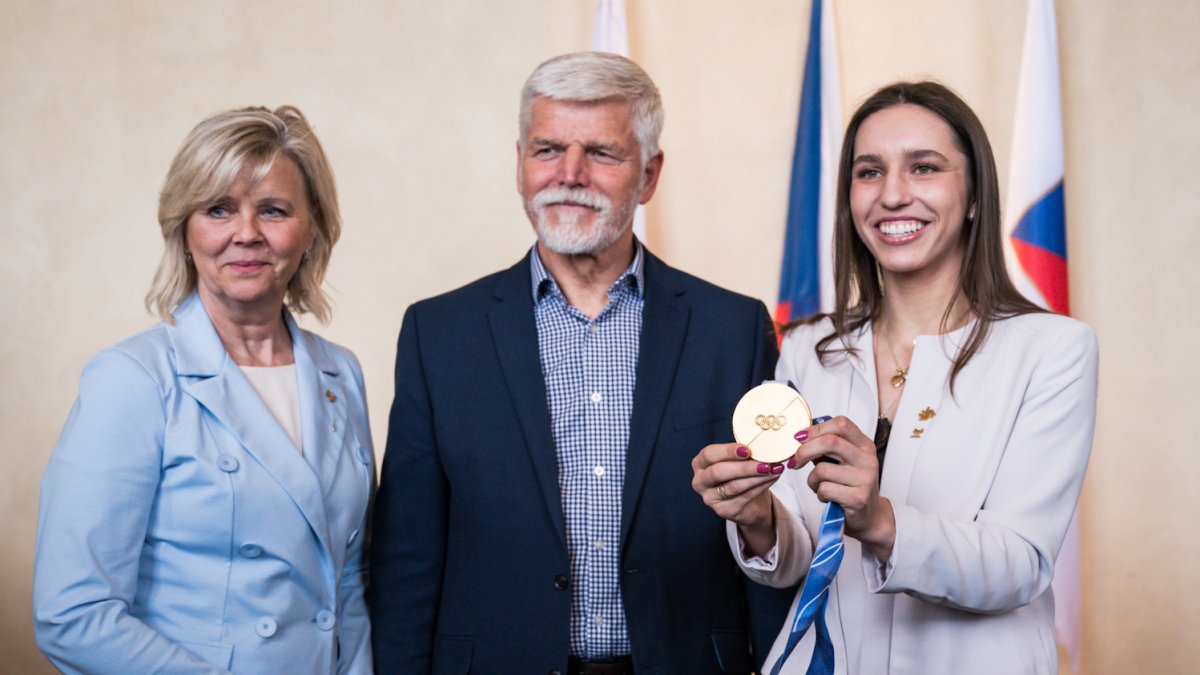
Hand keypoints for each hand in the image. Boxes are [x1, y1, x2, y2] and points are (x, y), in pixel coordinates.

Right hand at [691, 442, 788, 554]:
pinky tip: (772, 478)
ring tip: (774, 469)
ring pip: (734, 486)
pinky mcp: (723, 510)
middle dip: (744, 467)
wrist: (749, 503)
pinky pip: (744, 497)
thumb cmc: (740, 476)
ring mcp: (710, 498)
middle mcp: (700, 481)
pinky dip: (761, 486)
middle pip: (718, 472)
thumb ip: (743, 454)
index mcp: (700, 464)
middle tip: (765, 463)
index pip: (709, 454)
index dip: (727, 451)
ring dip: (757, 477)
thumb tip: (762, 445)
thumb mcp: (737, 461)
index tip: (747, 449)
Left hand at [793, 416, 895, 559]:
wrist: (869, 516)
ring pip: (822, 469)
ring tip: (818, 485)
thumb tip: (800, 435)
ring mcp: (865, 479)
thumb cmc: (850, 485)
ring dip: (812, 479)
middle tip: (795, 461)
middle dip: (804, 451)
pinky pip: (825, 489)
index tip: (800, 437)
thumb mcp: (842, 461)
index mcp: (864, 445)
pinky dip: (819, 493)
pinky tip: (827, 497)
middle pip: (829, 442)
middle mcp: (867, 459)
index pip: (840, 424)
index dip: (816, 428)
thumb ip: (826, 446)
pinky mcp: (858, 498)